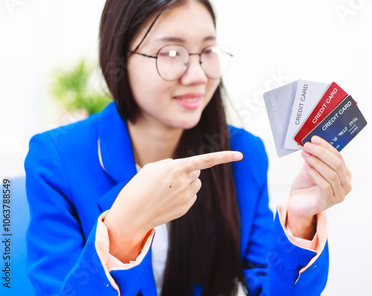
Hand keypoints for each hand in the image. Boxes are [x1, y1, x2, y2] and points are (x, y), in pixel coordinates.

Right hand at [104, 150, 242, 261]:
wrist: (131, 215)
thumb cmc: (139, 187)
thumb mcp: (153, 168)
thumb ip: (174, 165)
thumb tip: (192, 172)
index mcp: (175, 168)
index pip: (205, 160)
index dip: (224, 157)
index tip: (240, 156)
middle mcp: (184, 182)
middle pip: (196, 171)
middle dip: (188, 172)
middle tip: (168, 179)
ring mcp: (186, 196)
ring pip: (196, 183)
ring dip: (187, 183)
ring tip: (167, 189)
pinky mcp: (186, 207)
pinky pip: (192, 196)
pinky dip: (183, 195)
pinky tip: (167, 199)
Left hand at [287, 136, 351, 237]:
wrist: (298, 202)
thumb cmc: (306, 184)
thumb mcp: (312, 166)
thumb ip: (316, 156)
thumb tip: (313, 142)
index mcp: (344, 174)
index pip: (338, 157)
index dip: (326, 146)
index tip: (314, 139)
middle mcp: (346, 185)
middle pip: (337, 165)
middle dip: (322, 153)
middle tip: (308, 146)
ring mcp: (339, 195)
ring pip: (332, 175)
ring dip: (317, 162)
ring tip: (305, 155)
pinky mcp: (329, 202)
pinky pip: (325, 186)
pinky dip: (315, 174)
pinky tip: (307, 167)